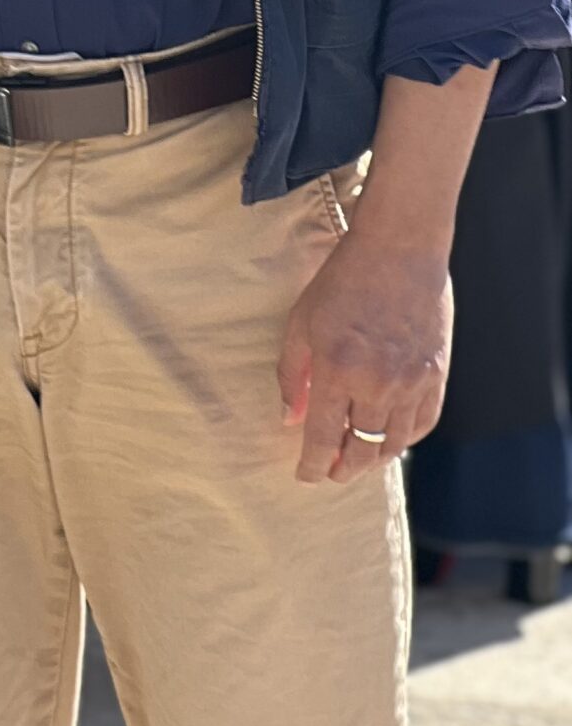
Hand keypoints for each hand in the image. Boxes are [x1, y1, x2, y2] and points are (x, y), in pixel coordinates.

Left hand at [277, 224, 452, 484]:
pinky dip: (405, 439)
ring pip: (394, 445)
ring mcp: (412, 382)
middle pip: (362, 451)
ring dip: (374, 460)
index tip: (305, 476)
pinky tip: (391, 439)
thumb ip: (292, 374)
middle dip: (343, 469)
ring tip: (358, 460)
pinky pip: (423, 424)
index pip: (323, 438)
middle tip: (331, 473)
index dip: (312, 465)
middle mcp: (378, 384)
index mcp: (338, 370)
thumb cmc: (343, 280)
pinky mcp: (436, 375)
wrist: (399, 249)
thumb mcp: (302, 321)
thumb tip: (290, 419)